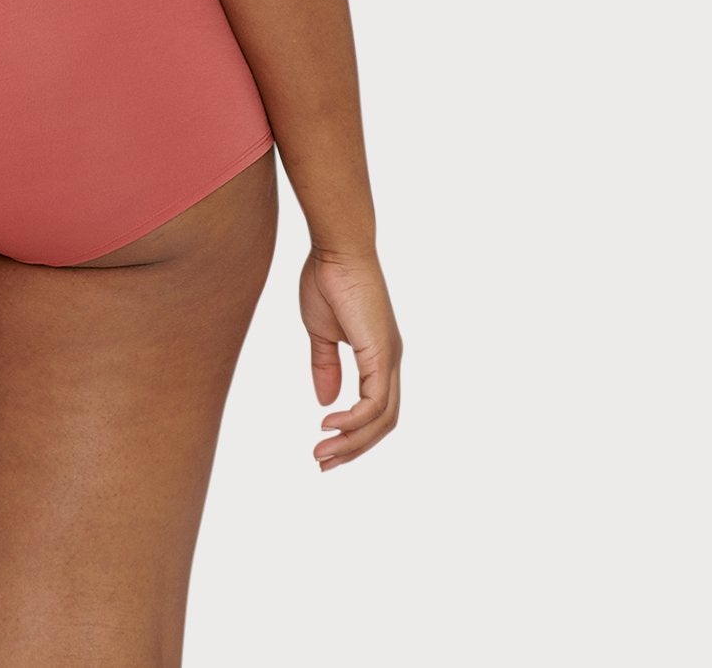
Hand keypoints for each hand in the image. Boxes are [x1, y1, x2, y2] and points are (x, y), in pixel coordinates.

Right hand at [299, 247, 400, 469]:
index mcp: (378, 355)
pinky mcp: (381, 353)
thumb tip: (326, 403)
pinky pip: (374, 401)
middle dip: (353, 448)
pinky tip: (329, 425)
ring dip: (351, 442)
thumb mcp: (321, 332)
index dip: (352, 433)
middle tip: (322, 463)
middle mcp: (390, 361)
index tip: (323, 447)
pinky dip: (354, 420)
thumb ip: (325, 366)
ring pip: (381, 419)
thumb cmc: (327, 279)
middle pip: (383, 422)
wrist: (335, 248)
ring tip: (322, 453)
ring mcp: (389, 358)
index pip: (375, 409)